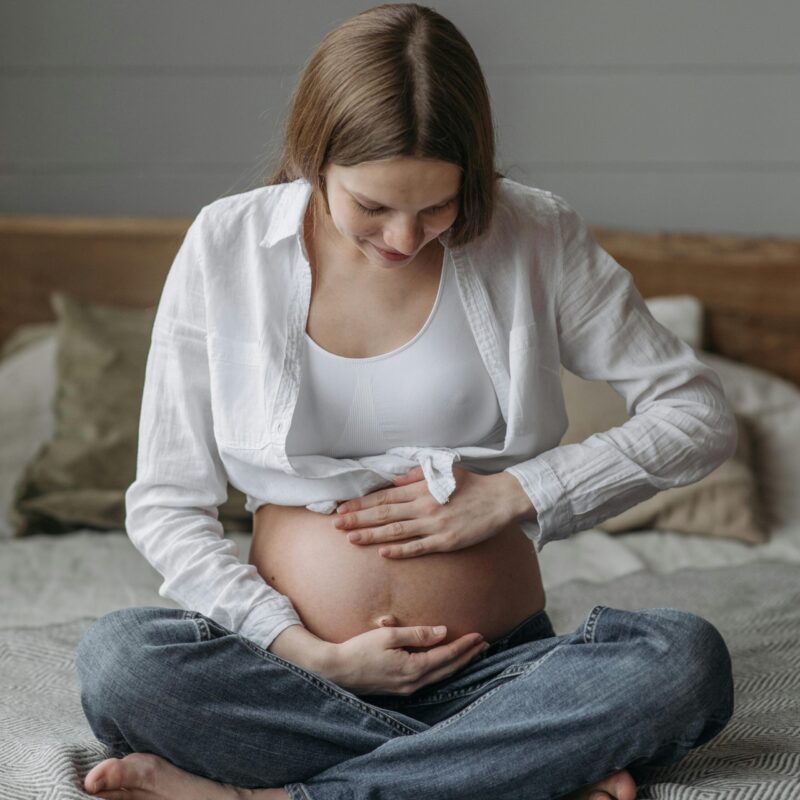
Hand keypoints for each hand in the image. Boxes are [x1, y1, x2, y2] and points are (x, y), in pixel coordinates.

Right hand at [324, 624, 488, 694]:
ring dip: (458, 664)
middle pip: (448, 669)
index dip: (464, 646)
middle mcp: (413, 683)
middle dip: (468, 656)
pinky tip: (447, 664)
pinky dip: (443, 669)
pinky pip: (429, 679)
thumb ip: (417, 634)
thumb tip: (443, 632)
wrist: (336, 672)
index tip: (479, 635)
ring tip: (473, 653)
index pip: (446, 656)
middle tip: (484, 644)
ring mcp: (406, 689)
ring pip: (440, 676)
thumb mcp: (388, 636)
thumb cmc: (359, 650)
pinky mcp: (400, 689)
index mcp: (412, 669)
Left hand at [332, 465, 517, 558]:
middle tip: (335, 524)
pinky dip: (400, 551)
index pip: (384, 496)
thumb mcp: (442, 472)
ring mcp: (435, 525)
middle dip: (357, 519)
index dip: (361, 503)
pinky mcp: (446, 541)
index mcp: (421, 488)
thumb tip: (392, 480)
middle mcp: (424, 506)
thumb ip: (415, 476)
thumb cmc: (471, 485)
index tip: (341, 507)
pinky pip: (419, 547)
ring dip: (372, 535)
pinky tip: (383, 553)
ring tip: (350, 538)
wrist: (500, 499)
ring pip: (396, 531)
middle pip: (384, 513)